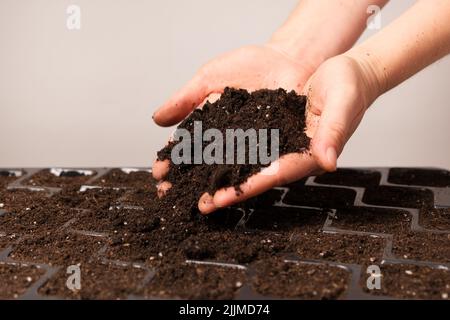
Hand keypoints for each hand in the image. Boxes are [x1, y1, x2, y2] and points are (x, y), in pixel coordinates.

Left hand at [153, 51, 378, 213]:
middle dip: (225, 189)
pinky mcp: (268, 127)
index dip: (245, 188)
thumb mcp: (343, 103)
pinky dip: (222, 146)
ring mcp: (277, 141)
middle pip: (253, 174)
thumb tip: (327, 161)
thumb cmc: (348, 86)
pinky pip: (242, 140)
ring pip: (243, 160)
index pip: (273, 175)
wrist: (342, 72)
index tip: (218, 200)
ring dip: (218, 171)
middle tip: (197, 203)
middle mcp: (288, 152)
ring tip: (191, 183)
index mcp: (307, 153)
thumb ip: (334, 131)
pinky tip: (202, 151)